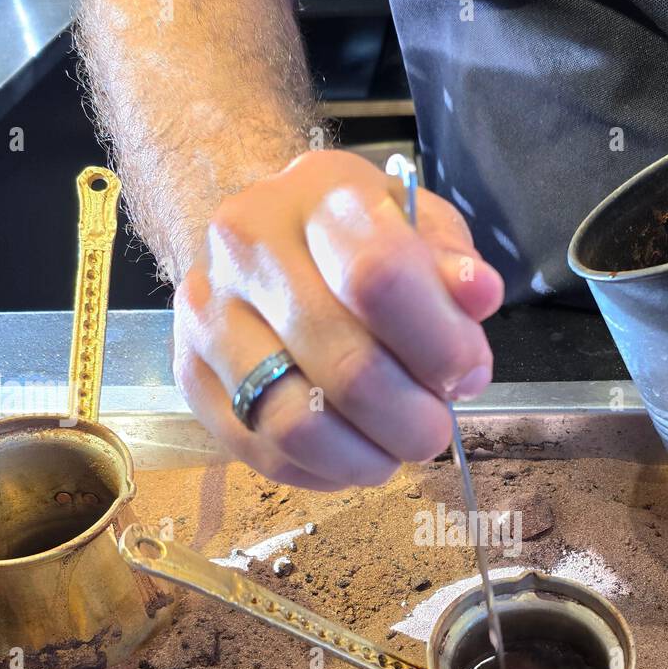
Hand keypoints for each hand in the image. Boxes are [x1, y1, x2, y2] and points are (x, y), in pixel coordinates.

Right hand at [174, 149, 503, 488]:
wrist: (257, 237)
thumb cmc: (351, 238)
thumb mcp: (416, 227)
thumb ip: (453, 265)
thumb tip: (477, 297)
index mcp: (314, 197)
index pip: (379, 277)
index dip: (440, 343)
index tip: (467, 372)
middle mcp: (246, 250)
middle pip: (346, 366)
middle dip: (413, 418)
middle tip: (435, 427)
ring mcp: (208, 316)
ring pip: (297, 424)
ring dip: (368, 457)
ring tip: (396, 448)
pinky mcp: (190, 375)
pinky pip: (263, 453)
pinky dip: (324, 471)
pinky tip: (352, 453)